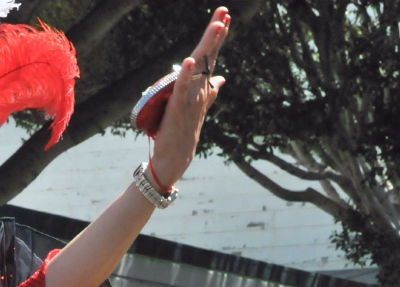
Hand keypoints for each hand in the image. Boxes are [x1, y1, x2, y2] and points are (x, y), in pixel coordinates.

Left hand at [148, 7, 230, 188]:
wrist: (175, 158)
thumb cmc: (183, 133)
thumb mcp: (197, 108)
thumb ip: (210, 92)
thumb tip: (221, 79)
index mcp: (202, 88)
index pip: (211, 57)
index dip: (218, 37)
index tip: (224, 16)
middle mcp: (200, 91)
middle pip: (209, 57)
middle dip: (216, 33)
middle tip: (224, 12)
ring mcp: (191, 100)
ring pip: (200, 68)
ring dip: (207, 47)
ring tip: (217, 26)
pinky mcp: (178, 109)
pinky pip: (181, 89)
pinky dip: (185, 75)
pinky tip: (189, 61)